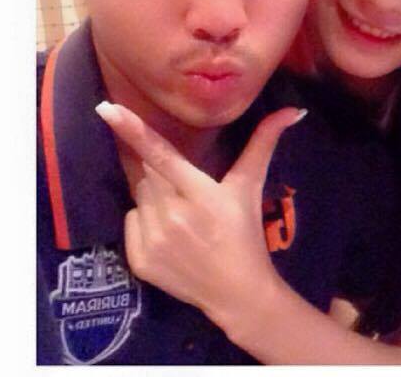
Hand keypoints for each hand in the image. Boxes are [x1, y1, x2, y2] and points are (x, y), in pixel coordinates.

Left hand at [94, 100, 306, 329]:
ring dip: (156, 196)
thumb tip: (294, 110)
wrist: (236, 292)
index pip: (161, 155)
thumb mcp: (250, 185)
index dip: (133, 130)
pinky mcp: (140, 260)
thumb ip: (264, 143)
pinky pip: (132, 219)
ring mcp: (154, 240)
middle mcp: (173, 216)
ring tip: (182, 216)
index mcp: (200, 193)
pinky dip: (145, 221)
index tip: (107, 109)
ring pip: (141, 194)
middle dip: (166, 175)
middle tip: (189, 193)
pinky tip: (170, 234)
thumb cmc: (244, 232)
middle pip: (151, 172)